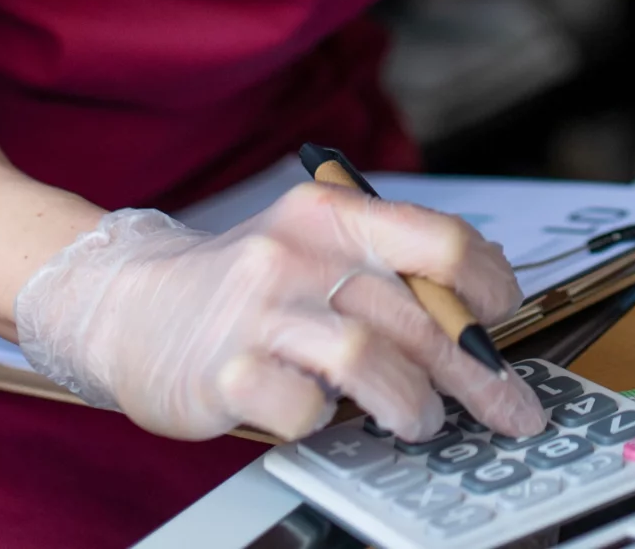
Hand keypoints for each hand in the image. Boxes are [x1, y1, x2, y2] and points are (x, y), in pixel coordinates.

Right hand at [14, 182, 545, 442]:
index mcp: (329, 213)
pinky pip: (307, 408)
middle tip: (507, 410)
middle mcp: (294, 253)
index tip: (507, 323)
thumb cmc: (243, 288)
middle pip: (417, 315)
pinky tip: (323, 416)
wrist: (127, 306)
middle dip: (478, 375)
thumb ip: (387, 268)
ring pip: (371, 358)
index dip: (491, 287)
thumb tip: (482, 309)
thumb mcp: (313, 250)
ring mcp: (257, 313)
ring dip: (412, 402)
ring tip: (419, 421)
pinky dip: (328, 422)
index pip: (439, 239)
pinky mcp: (225, 373)